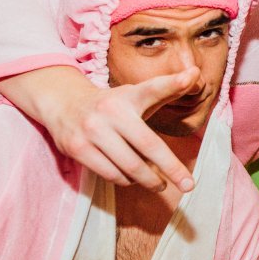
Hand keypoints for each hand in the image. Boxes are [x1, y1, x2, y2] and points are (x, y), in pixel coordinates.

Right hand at [16, 67, 199, 191]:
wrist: (63, 104)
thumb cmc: (112, 104)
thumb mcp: (136, 95)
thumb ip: (166, 89)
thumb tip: (194, 75)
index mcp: (128, 96)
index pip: (153, 88)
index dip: (173, 82)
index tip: (193, 75)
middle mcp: (110, 111)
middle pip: (148, 145)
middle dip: (171, 169)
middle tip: (187, 185)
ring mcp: (92, 131)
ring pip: (129, 166)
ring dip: (148, 179)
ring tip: (157, 182)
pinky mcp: (78, 148)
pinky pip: (111, 174)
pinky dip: (126, 179)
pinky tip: (132, 177)